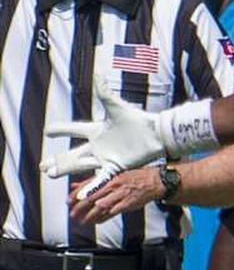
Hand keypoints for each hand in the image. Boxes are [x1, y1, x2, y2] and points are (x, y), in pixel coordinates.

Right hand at [41, 80, 165, 180]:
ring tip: (48, 173)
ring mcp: (105, 157)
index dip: (60, 130)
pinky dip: (90, 187)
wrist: (156, 134)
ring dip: (64, 169)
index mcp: (97, 130)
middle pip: (72, 153)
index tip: (48, 131)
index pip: (74, 129)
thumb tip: (97, 73)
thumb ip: (104, 92)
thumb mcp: (116, 106)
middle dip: (57, 160)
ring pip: (80, 165)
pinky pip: (99, 178)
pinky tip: (80, 196)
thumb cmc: (138, 120)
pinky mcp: (115, 166)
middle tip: (42, 166)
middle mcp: (98, 145)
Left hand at [69, 167, 163, 224]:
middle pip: (92, 197)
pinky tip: (97, 221)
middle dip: (80, 207)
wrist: (155, 181)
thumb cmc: (136, 177)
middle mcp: (114, 186)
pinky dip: (103, 218)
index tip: (69, 201)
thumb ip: (94, 181)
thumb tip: (77, 185)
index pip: (89, 186)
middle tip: (72, 213)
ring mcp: (121, 195)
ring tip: (82, 221)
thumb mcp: (115, 175)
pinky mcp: (127, 204)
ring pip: (101, 206)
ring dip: (90, 215)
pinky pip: (112, 213)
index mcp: (110, 177)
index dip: (77, 194)